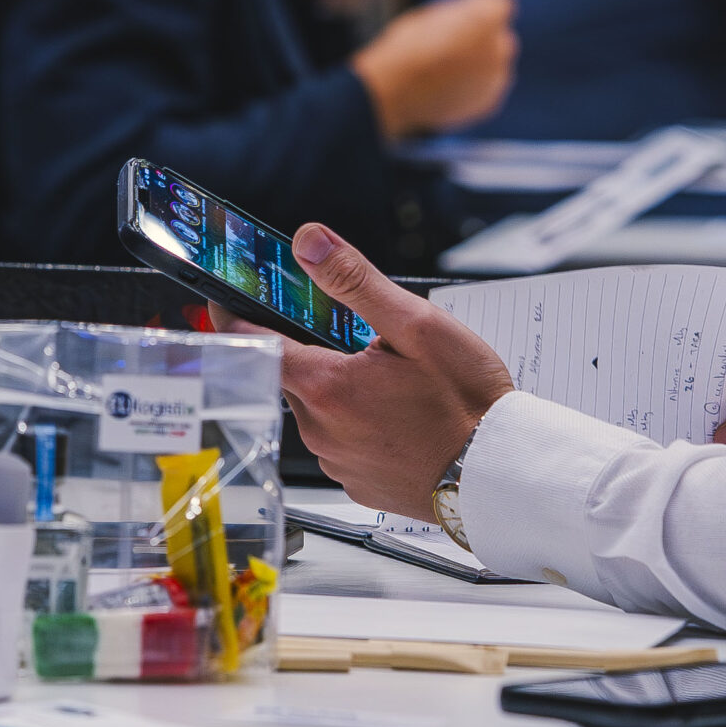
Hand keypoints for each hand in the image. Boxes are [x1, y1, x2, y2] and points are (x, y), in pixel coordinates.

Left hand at [216, 223, 513, 515]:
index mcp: (327, 386)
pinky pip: (342, 443)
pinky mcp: (358, 483)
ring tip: (394, 382)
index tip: (224, 301)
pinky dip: (360, 424)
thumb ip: (355, 282)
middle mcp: (321, 429)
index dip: (235, 318)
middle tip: (358, 339)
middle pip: (293, 376)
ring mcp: (338, 462)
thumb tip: (309, 243)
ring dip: (341, 390)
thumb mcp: (417, 325)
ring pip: (319, 410)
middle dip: (314, 352)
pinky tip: (399, 417)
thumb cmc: (467, 404)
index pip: (256, 344)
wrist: (501, 474)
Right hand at [351, 0, 516, 138]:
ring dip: (479, 64)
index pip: (501, 4)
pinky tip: (448, 87)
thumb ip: (459, 14)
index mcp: (487, 17)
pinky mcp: (489, 102)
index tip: (472, 13)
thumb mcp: (431, 16)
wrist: (395, 90)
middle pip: (501, 37)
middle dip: (483, 38)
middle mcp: (501, 46)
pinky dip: (473, 87)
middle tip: (455, 44)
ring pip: (494, 65)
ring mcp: (496, 77)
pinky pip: (486, 88)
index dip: (484, 7)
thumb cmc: (406, 49)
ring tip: (446, 70)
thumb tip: (469, 13)